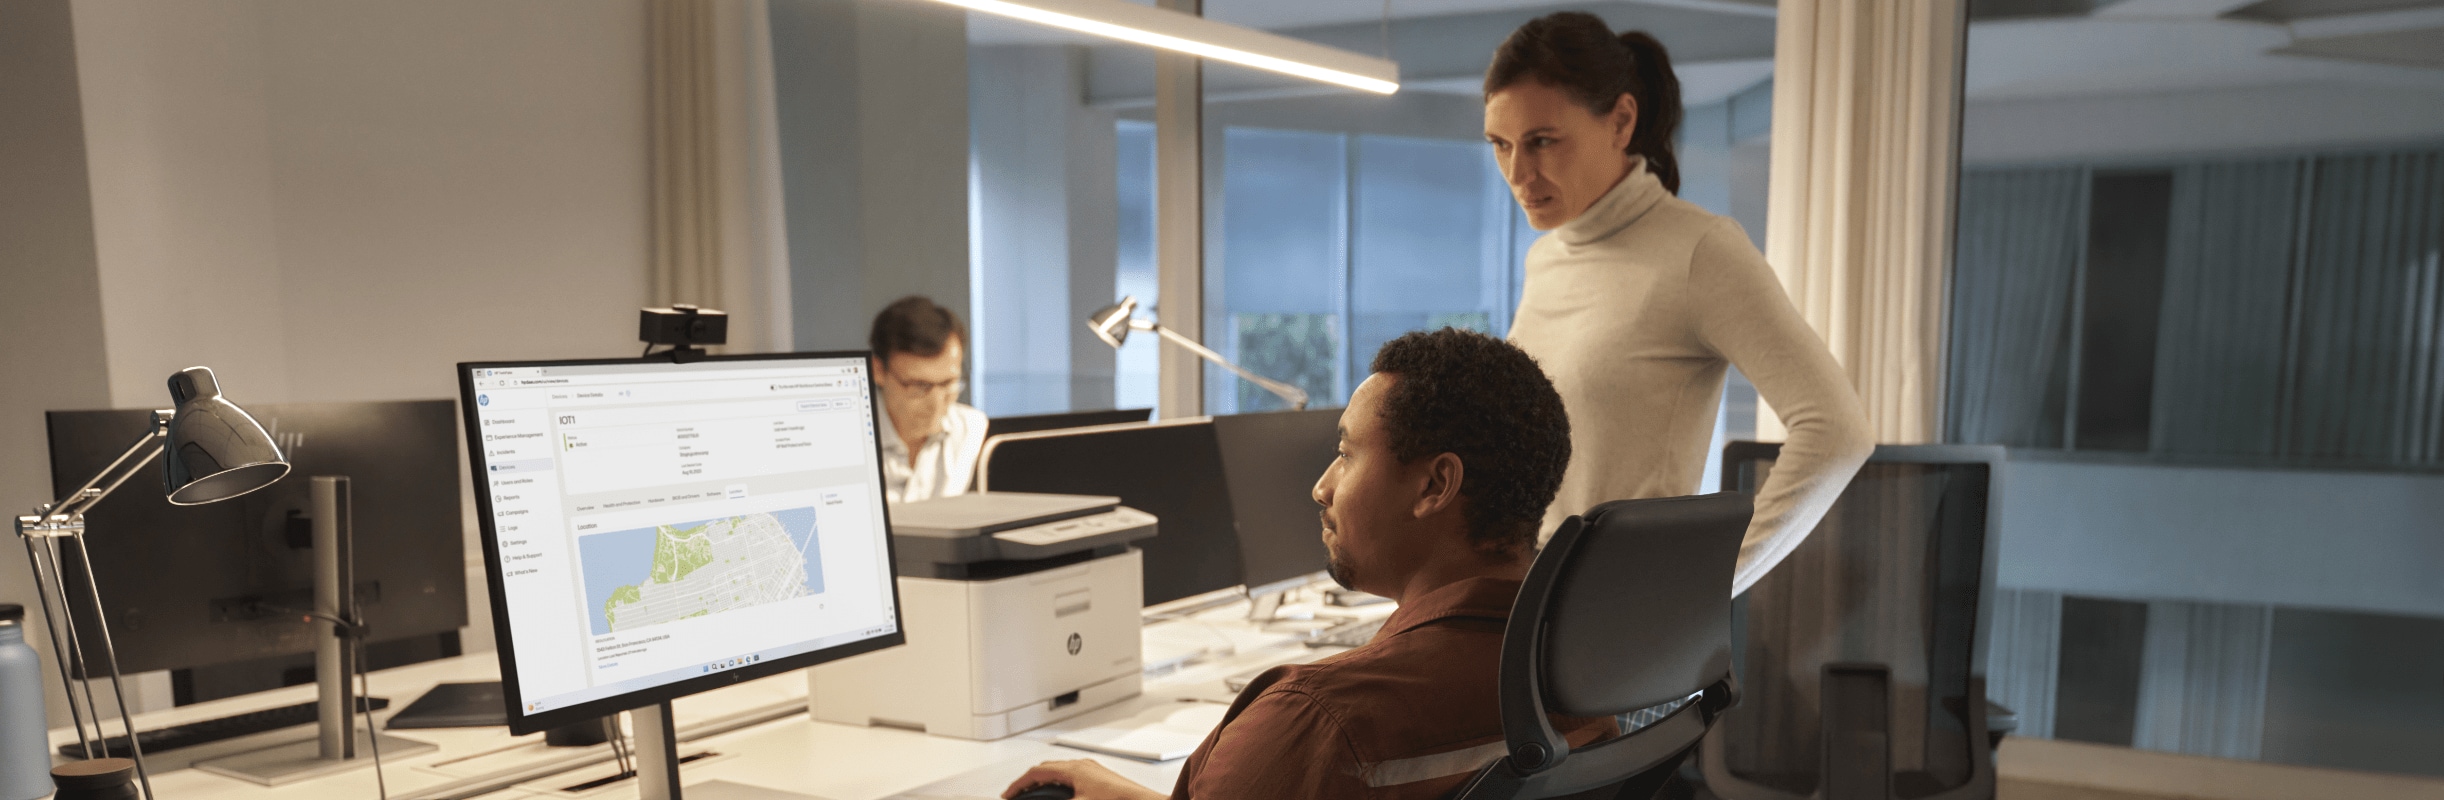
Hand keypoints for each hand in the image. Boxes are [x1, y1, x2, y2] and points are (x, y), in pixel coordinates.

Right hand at [1001, 758, 1167, 799]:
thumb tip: (1040, 799)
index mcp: (1073, 768)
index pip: (1037, 772)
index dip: (1019, 784)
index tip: (1008, 794)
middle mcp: (1082, 765)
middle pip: (1046, 770)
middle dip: (1029, 782)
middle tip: (1017, 795)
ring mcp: (1092, 770)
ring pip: (1059, 773)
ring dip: (1044, 784)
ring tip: (1035, 796)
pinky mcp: (1100, 778)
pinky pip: (1071, 777)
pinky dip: (1058, 786)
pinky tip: (1060, 796)